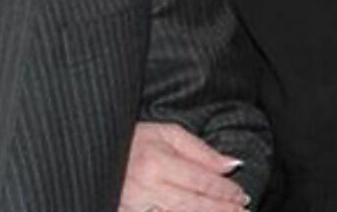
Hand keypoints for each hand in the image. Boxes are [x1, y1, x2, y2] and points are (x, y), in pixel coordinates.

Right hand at [118, 122, 250, 211]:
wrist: (95, 152)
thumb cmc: (131, 140)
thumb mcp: (165, 133)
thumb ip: (199, 150)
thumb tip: (231, 164)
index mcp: (156, 162)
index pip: (201, 181)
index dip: (225, 191)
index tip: (241, 195)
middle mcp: (147, 187)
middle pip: (194, 205)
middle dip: (222, 210)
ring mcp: (137, 206)